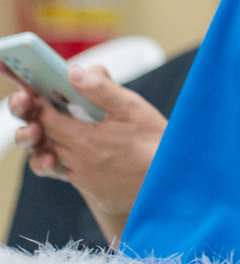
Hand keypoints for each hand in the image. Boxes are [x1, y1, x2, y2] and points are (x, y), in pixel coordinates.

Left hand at [11, 68, 165, 243]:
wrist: (171, 182)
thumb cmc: (155, 143)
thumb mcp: (132, 108)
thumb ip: (101, 88)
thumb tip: (75, 72)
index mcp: (84, 139)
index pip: (47, 120)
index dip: (43, 105)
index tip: (45, 93)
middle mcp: (77, 162)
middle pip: (48, 138)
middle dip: (45, 121)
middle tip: (53, 106)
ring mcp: (83, 179)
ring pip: (55, 157)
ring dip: (54, 141)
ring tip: (66, 129)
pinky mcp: (92, 191)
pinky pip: (70, 173)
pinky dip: (70, 159)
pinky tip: (85, 151)